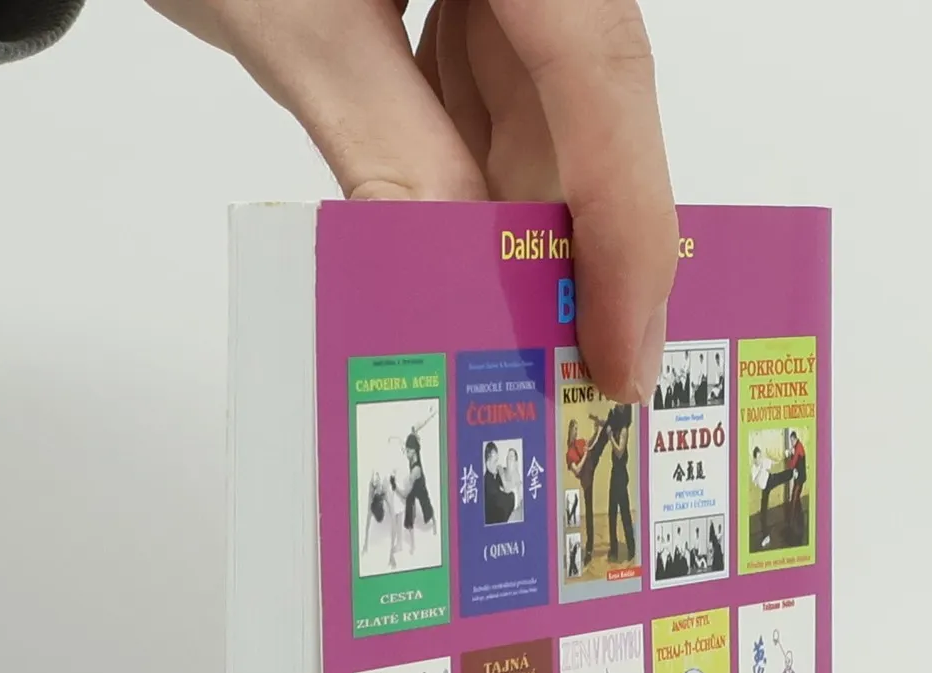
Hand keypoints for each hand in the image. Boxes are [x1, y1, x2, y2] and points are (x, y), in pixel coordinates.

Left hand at [149, 0, 677, 402]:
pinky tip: (464, 266)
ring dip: (526, 234)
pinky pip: (504, 112)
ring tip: (512, 341)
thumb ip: (391, 149)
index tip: (620, 347)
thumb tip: (458, 274)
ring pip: (556, 125)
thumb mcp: (305, 28)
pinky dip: (483, 190)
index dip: (626, 225)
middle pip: (595, 113)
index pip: (604, 77)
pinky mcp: (481, 7)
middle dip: (581, 250)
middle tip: (577, 376)